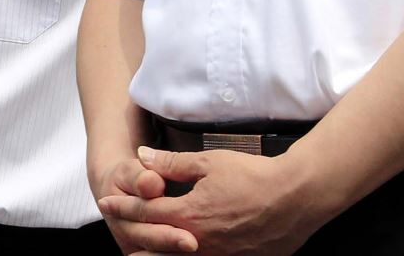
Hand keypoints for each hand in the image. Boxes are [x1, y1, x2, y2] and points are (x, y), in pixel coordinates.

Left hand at [96, 146, 328, 255]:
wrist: (298, 197)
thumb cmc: (254, 176)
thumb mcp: (209, 162)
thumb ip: (172, 163)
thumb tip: (142, 157)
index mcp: (190, 215)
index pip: (146, 212)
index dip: (123, 207)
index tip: (105, 203)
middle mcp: (201, 241)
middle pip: (158, 246)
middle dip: (135, 238)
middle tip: (119, 235)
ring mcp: (222, 255)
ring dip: (158, 254)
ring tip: (141, 252)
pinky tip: (186, 253)